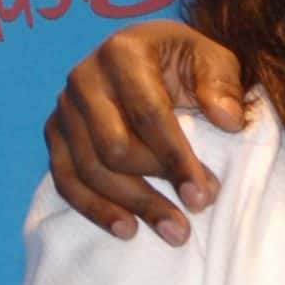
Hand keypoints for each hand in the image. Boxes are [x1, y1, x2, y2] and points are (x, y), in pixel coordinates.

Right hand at [44, 19, 246, 244]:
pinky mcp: (56, 133)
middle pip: (114, 148)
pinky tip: (128, 229)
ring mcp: (65, 108)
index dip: (176, 158)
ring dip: (132, 206)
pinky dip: (94, 208)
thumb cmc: (185, 62)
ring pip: (89, 170)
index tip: (204, 195)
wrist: (149, 57)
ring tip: (174, 231)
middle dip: (155, 187)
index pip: (148, 114)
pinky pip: (65, 178)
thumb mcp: (213, 59)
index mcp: (122, 52)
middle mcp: (84, 78)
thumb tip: (228, 120)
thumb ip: (222, 84)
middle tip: (194, 214)